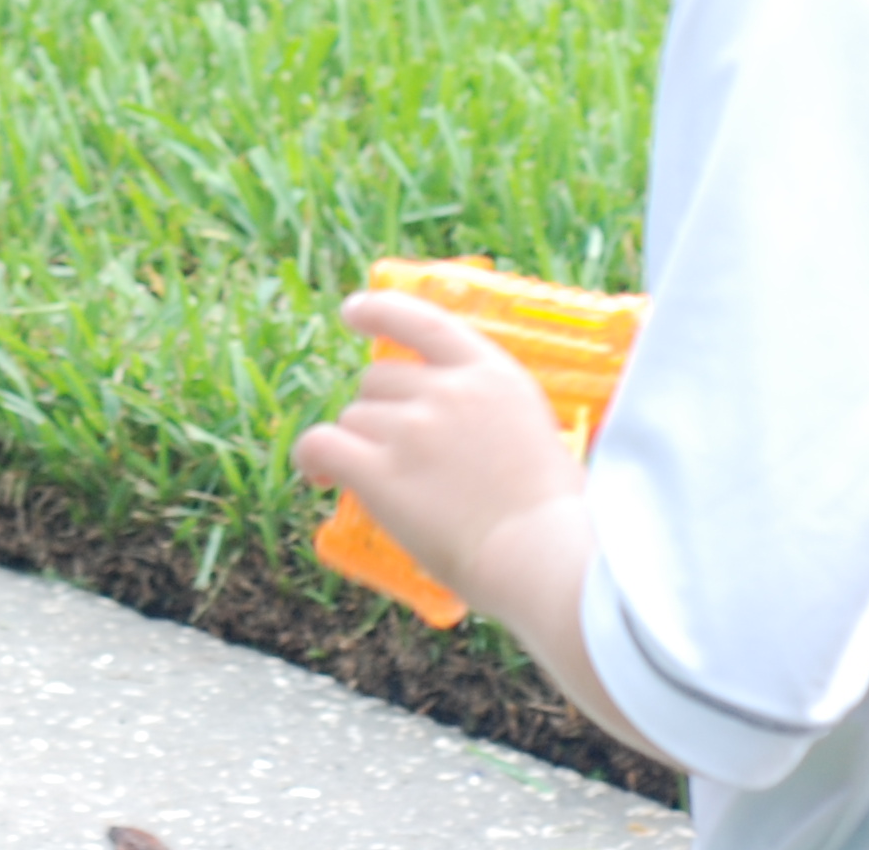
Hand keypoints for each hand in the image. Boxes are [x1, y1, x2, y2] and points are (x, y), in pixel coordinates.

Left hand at [292, 290, 585, 600]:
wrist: (544, 558)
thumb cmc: (555, 517)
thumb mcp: (538, 435)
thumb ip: (491, 416)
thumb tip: (460, 432)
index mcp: (493, 375)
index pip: (426, 322)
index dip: (382, 310)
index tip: (355, 311)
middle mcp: (448, 390)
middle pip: (379, 378)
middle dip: (379, 411)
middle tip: (397, 455)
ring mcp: (412, 428)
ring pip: (354, 417)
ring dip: (359, 444)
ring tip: (386, 486)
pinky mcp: (380, 470)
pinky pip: (322, 444)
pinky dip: (312, 457)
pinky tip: (319, 476)